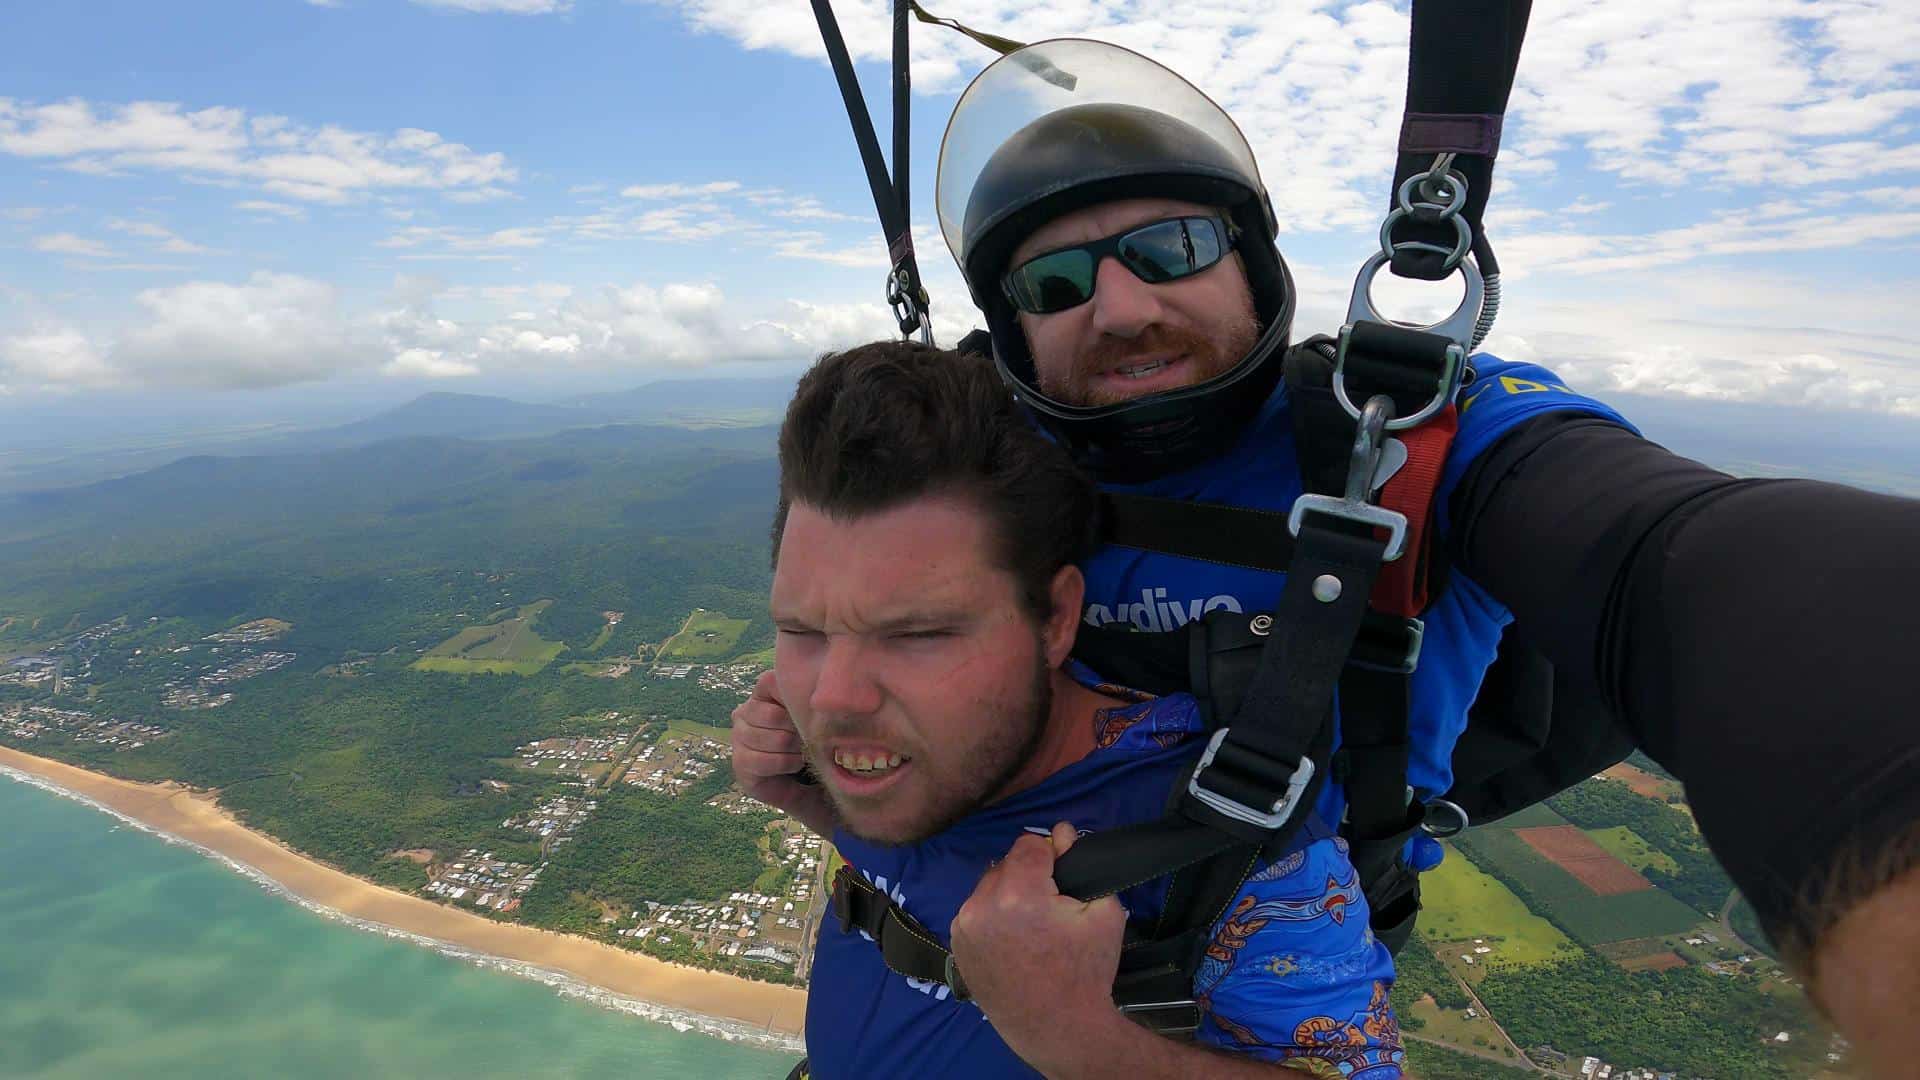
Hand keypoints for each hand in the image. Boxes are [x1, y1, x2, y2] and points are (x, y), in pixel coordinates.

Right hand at [730, 669, 835, 834]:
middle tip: (808, 739)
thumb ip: (809, 698)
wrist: (812, 784)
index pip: (772, 682)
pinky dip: (785, 764)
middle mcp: (745, 711)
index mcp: (763, 692)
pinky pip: (763, 760)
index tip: (809, 713)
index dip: (794, 700)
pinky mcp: (739, 763)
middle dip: (797, 730)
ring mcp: (738, 737)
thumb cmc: (815, 741)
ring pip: (772, 739)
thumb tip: (820, 692)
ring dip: (794, 750)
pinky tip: (793, 765)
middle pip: (772, 715)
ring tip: (803, 753)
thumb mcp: (815, 714)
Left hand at [950, 822, 1127, 1072]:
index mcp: (1018, 894)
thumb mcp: (1104, 912)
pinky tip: (1013, 937)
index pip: (1030, 844)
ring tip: (1031, 923)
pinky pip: (976, 909)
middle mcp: (981, 904)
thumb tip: (1061, 835)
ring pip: (989, 885)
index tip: (1064, 872)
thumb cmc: (1085, 972)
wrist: (1056, 1027)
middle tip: (1051, 905)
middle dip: (1029, 875)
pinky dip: (994, 914)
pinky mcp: (956, 943)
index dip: (1052, 853)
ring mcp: (964, 926)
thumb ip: (1080, 864)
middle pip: (1007, 863)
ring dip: (1009, 893)